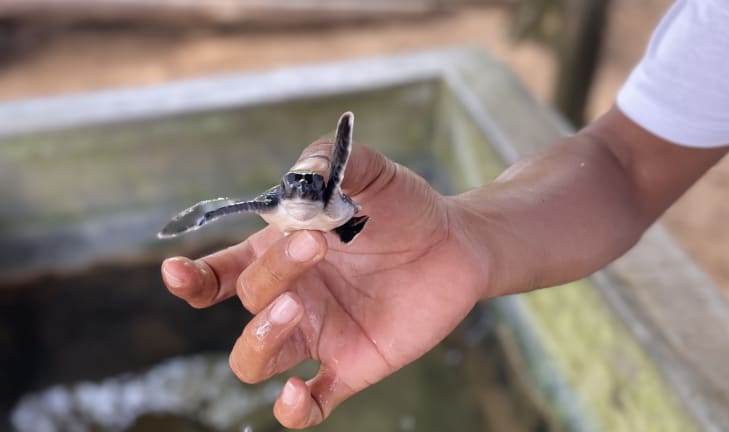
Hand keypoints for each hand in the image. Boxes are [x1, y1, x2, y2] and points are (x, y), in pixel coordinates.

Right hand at [160, 140, 487, 427]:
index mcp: (279, 253)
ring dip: (261, 339)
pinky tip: (296, 392)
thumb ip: (331, 161)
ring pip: (254, 360)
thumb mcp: (371, 171)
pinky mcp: (351, 365)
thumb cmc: (405, 205)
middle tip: (318, 243)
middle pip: (248, 301)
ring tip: (295, 308)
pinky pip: (310, 404)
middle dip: (272, 274)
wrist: (457, 243)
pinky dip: (293, 408)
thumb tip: (300, 176)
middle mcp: (290, 296)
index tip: (175, 271)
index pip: (218, 274)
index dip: (191, 279)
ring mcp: (318, 334)